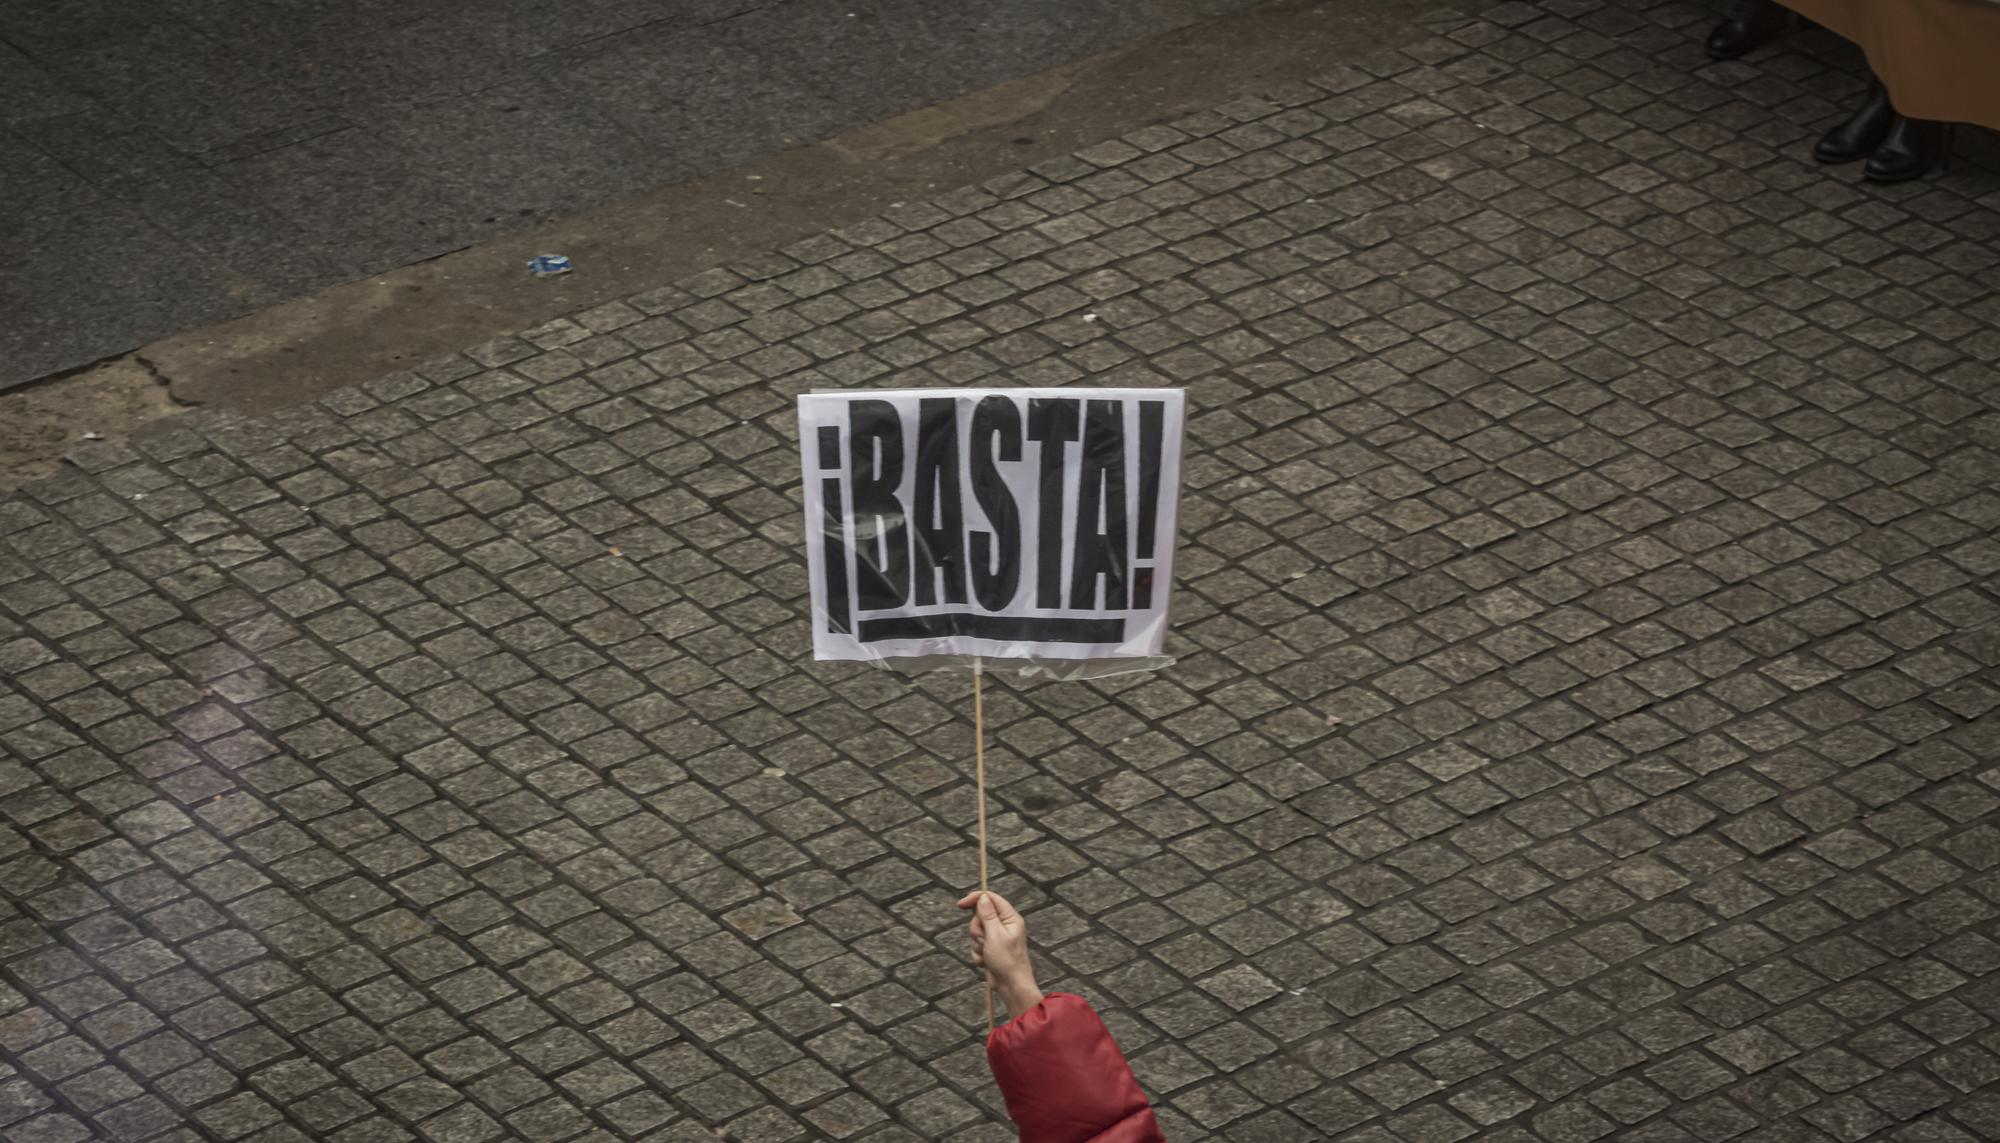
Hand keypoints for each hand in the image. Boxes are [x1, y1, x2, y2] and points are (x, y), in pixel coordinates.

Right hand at [958, 890, 1042, 1018]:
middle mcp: (1004, 926)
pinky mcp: (991, 949)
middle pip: (980, 916)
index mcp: (1010, 918)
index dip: (975, 899)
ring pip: (976, 932)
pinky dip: (978, 954)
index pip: (991, 899)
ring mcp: (997, 938)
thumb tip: (982, 897)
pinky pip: (976, 945)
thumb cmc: (1008, 961)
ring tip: (987, 954)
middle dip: (977, 930)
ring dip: (977, 944)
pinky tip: (986, 962)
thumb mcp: (995, 934)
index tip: (961, 904)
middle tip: (985, 940)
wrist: (1010, 986)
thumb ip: (987, 914)